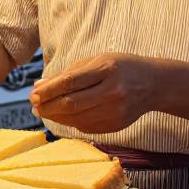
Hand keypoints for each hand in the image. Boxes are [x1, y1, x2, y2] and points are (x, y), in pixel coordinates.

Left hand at [28, 54, 159, 133]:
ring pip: (76, 119)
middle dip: (47, 106)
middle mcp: (112, 92)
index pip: (70, 82)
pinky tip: (63, 116)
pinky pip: (86, 127)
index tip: (33, 94)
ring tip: (43, 111)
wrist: (155, 84)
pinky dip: (70, 122)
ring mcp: (115, 111)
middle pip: (71, 104)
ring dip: (55, 117)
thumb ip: (69, 73)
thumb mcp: (97, 61)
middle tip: (34, 105)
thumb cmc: (122, 67)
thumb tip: (39, 85)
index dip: (48, 91)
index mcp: (107, 70)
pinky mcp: (116, 126)